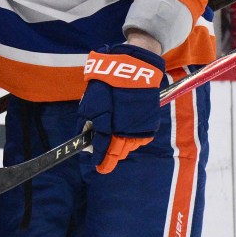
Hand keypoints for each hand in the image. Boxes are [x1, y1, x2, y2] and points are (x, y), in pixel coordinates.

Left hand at [77, 43, 163, 173]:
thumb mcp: (91, 101)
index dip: (100, 160)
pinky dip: (133, 139)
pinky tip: (127, 132)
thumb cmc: (109, 83)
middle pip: (118, 153)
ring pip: (129, 147)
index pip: (104, 151)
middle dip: (110, 155)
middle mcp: (127, 132)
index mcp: (110, 128)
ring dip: (121, 147)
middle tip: (104, 156)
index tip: (98, 167)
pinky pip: (140, 139)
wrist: (135, 69)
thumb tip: (85, 136)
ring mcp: (140, 129)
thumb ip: (88, 121)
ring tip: (115, 142)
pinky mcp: (150, 124)